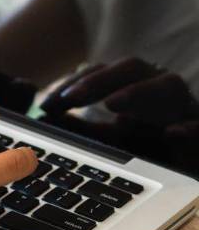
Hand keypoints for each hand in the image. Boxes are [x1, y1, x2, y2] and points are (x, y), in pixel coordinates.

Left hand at [39, 57, 198, 171]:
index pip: (101, 71)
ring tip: (113, 104)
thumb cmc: (148, 143)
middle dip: (98, 80)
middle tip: (71, 98)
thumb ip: (81, 127)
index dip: (74, 82)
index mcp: (134, 83)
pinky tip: (172, 133)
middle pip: (131, 68)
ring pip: (167, 85)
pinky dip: (188, 128)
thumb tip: (46, 116)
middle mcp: (159, 85)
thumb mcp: (109, 136)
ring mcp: (184, 104)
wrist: (194, 161)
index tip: (48, 103)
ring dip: (138, 92)